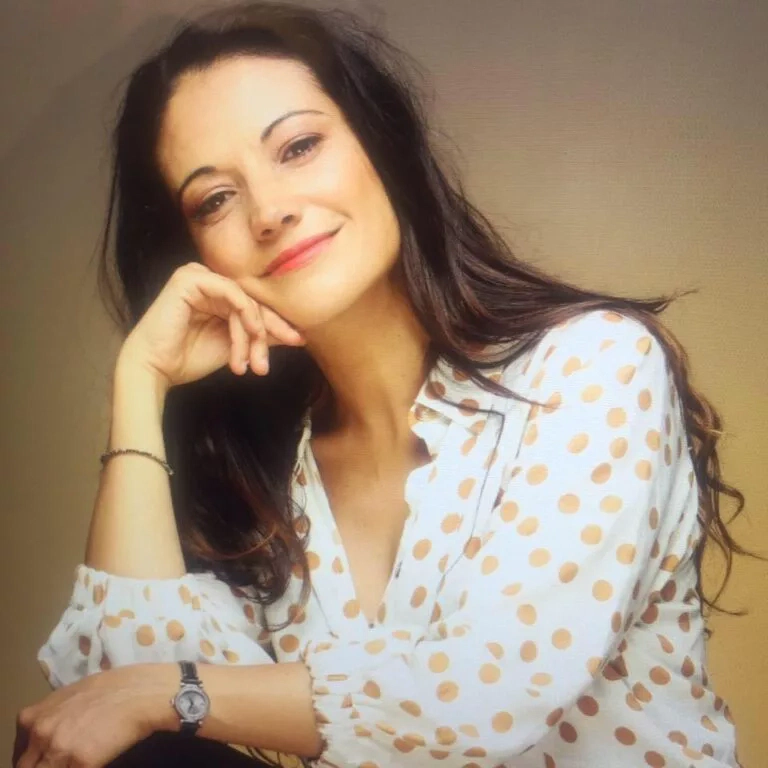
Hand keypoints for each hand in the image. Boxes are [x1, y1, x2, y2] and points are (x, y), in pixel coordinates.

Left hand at [13, 664, 167, 767]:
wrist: (141, 692)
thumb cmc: (112, 688)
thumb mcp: (72, 696)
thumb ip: (52, 718)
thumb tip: (47, 736)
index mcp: (33, 717)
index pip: (18, 754)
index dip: (33, 760)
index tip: (44, 761)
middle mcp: (40, 734)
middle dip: (43, 766)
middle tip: (62, 761)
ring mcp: (58, 751)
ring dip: (60, 767)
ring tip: (74, 761)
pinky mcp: (81, 764)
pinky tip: (92, 761)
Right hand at [119, 262, 305, 388]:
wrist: (156, 369)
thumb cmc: (189, 358)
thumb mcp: (236, 346)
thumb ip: (260, 335)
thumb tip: (295, 334)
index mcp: (216, 294)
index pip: (254, 304)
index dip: (277, 323)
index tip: (298, 341)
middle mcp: (208, 281)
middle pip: (252, 301)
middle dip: (268, 332)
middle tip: (276, 356)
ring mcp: (198, 276)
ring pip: (244, 301)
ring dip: (252, 334)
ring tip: (252, 363)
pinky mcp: (189, 278)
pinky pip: (232, 293)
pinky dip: (245, 316)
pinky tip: (249, 337)